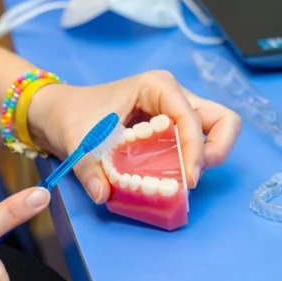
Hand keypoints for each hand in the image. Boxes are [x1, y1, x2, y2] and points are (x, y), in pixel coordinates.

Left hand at [28, 71, 241, 202]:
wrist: (59, 113)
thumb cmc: (72, 116)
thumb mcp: (78, 142)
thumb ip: (90, 169)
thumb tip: (104, 193)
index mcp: (157, 87)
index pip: (191, 118)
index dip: (195, 150)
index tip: (187, 180)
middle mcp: (174, 95)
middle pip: (222, 120)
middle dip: (215, 151)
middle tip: (192, 177)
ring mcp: (176, 110)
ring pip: (216, 130)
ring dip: (207, 157)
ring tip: (183, 179)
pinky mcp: (173, 127)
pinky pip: (198, 143)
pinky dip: (193, 161)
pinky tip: (172, 176)